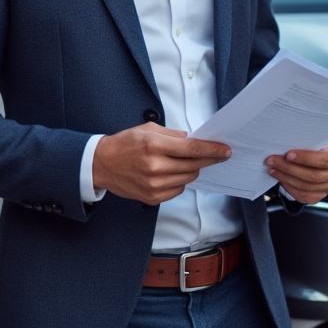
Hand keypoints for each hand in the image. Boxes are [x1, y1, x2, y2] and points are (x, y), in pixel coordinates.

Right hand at [93, 122, 230, 205]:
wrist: (101, 165)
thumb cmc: (125, 144)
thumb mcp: (148, 129)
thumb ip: (173, 134)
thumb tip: (193, 140)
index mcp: (154, 146)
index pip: (192, 149)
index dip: (212, 150)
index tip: (226, 151)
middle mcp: (155, 167)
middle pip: (194, 166)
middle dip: (205, 159)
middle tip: (211, 155)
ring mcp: (153, 185)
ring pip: (188, 179)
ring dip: (191, 170)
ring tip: (181, 162)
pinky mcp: (151, 198)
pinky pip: (177, 190)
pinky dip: (179, 182)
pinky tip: (169, 173)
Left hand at [265, 141, 327, 204]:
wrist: (318, 154)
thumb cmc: (316, 143)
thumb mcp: (316, 137)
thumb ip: (308, 139)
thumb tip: (286, 140)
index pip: (324, 160)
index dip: (305, 158)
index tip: (288, 154)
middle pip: (314, 176)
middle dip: (290, 168)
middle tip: (273, 161)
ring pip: (306, 187)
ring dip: (286, 177)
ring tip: (273, 168)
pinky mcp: (320, 195)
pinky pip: (304, 196)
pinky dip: (290, 188)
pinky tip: (281, 178)